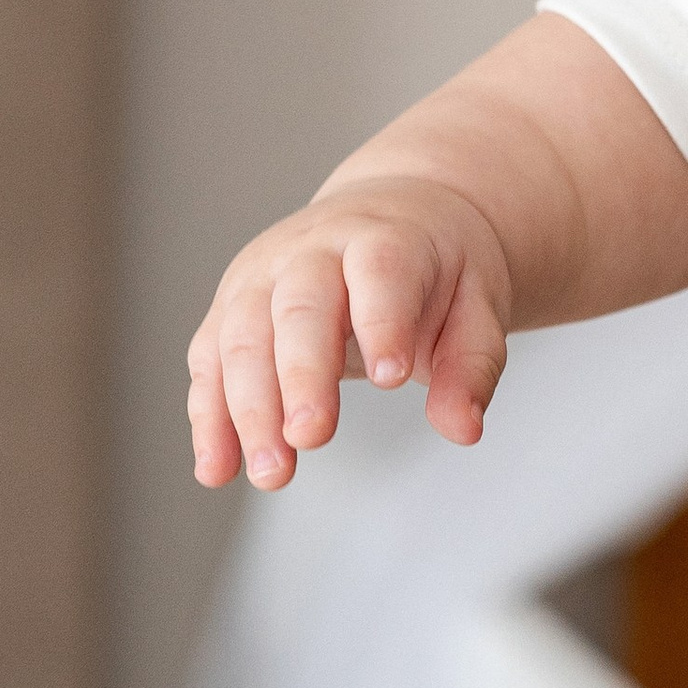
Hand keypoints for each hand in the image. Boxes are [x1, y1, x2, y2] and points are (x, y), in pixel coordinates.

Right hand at [188, 174, 512, 487]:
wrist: (392, 214)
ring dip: (250, 409)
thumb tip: (463, 428)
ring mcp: (262, 276)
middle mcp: (313, 249)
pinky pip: (210, 362)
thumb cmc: (434, 265)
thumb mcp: (477, 301)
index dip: (383, 320)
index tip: (391, 376)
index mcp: (384, 237)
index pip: (380, 272)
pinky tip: (218, 469)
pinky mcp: (230, 309)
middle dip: (301, 374)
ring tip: (272, 473)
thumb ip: (472, 363)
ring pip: (242, 336)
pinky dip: (210, 417)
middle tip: (312, 436)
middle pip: (299, 307)